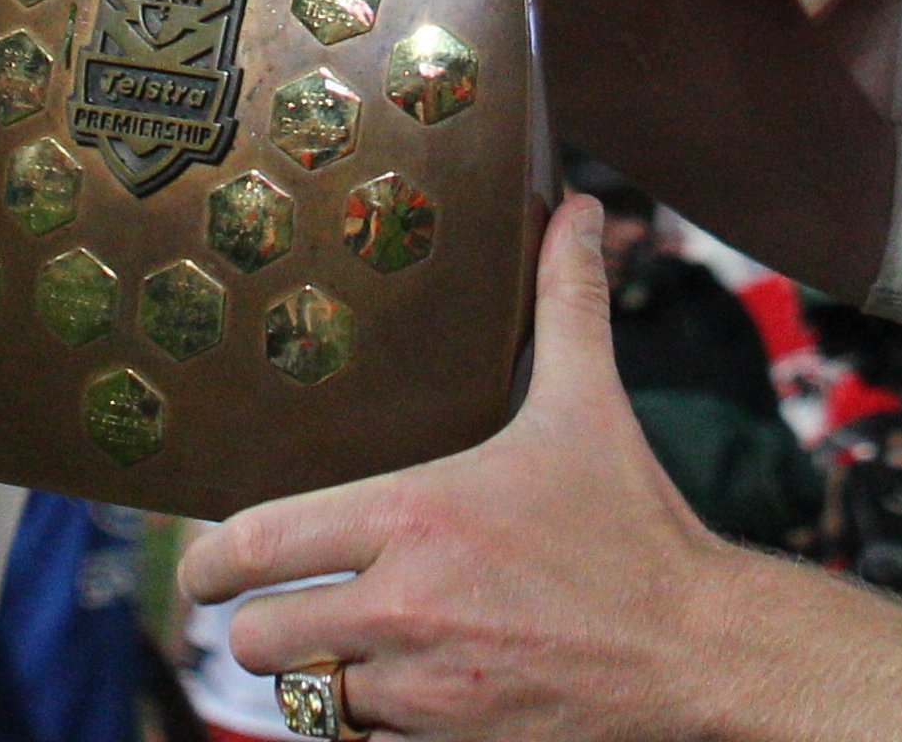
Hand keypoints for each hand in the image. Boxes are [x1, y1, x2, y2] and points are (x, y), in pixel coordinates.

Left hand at [182, 198, 756, 741]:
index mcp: (415, 517)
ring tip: (339, 645)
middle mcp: (403, 608)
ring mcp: (424, 691)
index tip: (203, 562)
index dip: (207, 561)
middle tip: (277, 604)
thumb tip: (573, 210)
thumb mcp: (590, 404)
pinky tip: (393, 688)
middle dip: (260, 624)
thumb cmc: (635, 526)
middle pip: (256, 639)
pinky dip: (367, 725)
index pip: (254, 546)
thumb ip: (567, 302)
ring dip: (316, 676)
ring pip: (304, 701)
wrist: (698, 647)